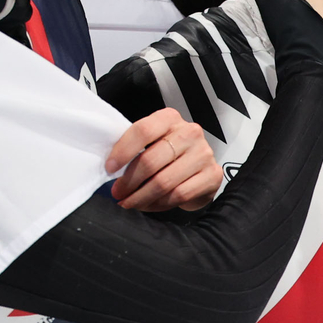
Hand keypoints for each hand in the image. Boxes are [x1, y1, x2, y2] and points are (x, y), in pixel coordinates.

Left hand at [105, 108, 221, 211]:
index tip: (110, 168)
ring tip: (130, 202)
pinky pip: (179, 195)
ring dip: (141, 197)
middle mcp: (189, 132)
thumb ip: (135, 148)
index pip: (143, 130)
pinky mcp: (212, 175)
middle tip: (118, 193)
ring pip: (164, 182)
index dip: (123, 151)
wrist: (199, 169)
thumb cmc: (170, 156)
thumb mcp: (152, 143)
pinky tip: (150, 205)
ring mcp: (203, 154)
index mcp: (170, 118)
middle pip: (151, 160)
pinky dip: (159, 204)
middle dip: (129, 182)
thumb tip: (111, 169)